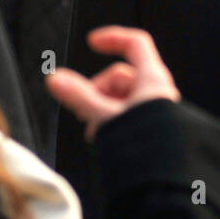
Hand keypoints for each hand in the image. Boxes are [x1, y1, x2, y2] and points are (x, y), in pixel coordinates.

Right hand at [46, 26, 181, 138]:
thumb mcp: (104, 116)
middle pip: (121, 76)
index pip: (135, 44)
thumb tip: (54, 79)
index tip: (91, 43)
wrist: (164, 180)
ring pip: (122, 98)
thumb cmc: (143, 145)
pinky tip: (104, 138)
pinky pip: (129, 115)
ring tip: (95, 131)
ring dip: (102, 110)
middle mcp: (157, 91)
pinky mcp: (154, 128)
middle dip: (98, 91)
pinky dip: (113, 121)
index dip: (112, 38)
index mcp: (152, 79)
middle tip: (84, 111)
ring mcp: (156, 110)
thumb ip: (78, 96)